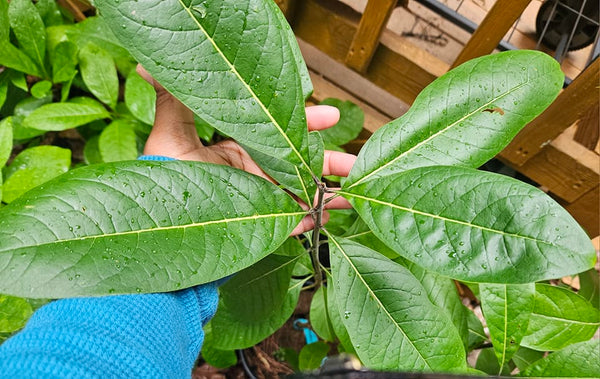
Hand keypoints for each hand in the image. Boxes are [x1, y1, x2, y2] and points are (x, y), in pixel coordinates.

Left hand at [138, 65, 355, 234]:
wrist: (148, 225)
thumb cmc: (157, 179)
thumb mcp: (169, 135)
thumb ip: (173, 99)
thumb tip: (152, 64)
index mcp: (239, 151)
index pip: (280, 133)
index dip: (307, 124)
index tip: (333, 115)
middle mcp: (252, 175)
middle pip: (299, 166)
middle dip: (330, 163)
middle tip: (357, 162)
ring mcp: (256, 203)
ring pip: (301, 196)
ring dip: (329, 193)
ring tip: (356, 190)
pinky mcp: (256, 230)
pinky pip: (289, 226)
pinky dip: (310, 222)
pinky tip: (328, 216)